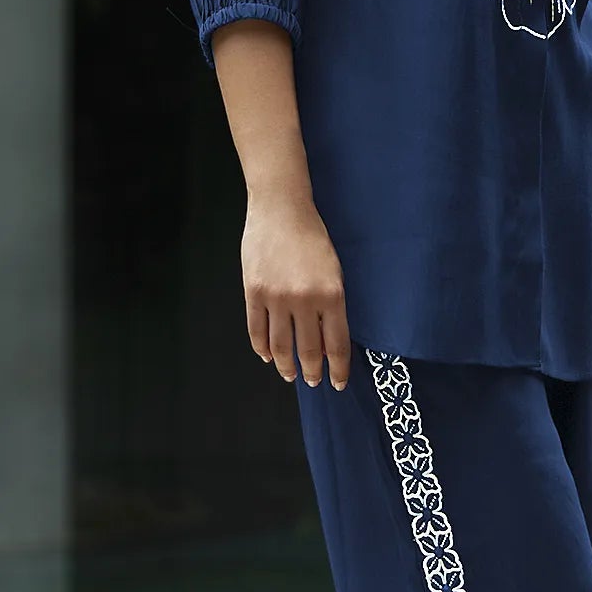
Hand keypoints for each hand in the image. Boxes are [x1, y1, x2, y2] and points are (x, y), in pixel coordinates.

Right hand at [243, 192, 351, 388]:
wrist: (281, 209)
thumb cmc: (313, 237)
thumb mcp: (334, 271)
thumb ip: (331, 307)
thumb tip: (326, 343)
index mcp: (332, 294)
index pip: (337, 344)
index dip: (338, 369)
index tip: (337, 382)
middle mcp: (304, 300)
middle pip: (308, 350)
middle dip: (312, 372)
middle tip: (313, 381)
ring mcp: (276, 297)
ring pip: (280, 346)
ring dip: (286, 366)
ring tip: (289, 374)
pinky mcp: (253, 292)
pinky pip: (256, 330)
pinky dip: (262, 349)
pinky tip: (268, 356)